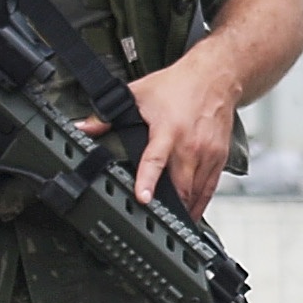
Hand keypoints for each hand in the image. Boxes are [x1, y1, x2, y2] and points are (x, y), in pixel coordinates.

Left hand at [79, 57, 244, 213]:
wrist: (216, 77)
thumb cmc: (179, 85)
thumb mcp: (139, 94)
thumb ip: (108, 115)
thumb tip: (83, 127)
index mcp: (168, 130)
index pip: (156, 159)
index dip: (147, 181)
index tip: (142, 199)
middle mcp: (190, 145)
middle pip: (181, 186)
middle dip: (169, 208)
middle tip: (154, 222)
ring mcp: (208, 154)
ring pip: (197, 193)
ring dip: (184, 210)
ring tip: (172, 224)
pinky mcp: (220, 158)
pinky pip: (210, 189)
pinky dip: (200, 204)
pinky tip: (191, 212)